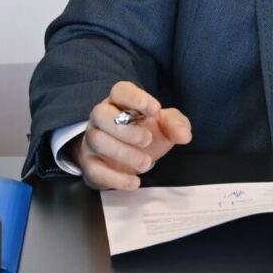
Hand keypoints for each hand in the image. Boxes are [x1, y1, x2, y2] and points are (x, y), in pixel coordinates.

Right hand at [78, 81, 192, 189]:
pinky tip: (134, 182)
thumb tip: (183, 135)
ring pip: (98, 141)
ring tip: (146, 163)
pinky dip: (114, 178)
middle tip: (147, 140)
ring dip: (123, 153)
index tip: (154, 109)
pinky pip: (95, 169)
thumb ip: (176, 124)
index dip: (135, 98)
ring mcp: (92, 140)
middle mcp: (101, 117)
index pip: (121, 91)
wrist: (127, 159)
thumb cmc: (146, 132)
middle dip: (125, 129)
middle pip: (101, 115)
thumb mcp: (165, 125)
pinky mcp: (89, 164)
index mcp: (120, 102)